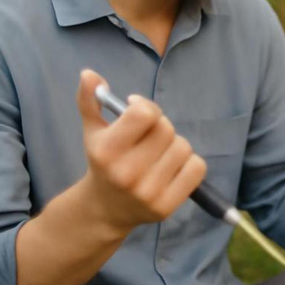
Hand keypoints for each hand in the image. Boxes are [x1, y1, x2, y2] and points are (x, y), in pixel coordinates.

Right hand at [75, 69, 206, 233]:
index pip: (145, 113)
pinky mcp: (166, 206)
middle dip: (160, 127)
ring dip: (175, 145)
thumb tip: (88, 74)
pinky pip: (197, 168)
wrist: (105, 210)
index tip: (137, 111)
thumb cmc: (103, 162)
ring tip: (158, 154)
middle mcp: (126, 173)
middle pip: (167, 128)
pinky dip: (190, 163)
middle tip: (149, 136)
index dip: (146, 106)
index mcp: (106, 151)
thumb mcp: (92, 131)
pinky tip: (172, 167)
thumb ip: (88, 100)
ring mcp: (147, 192)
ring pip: (183, 147)